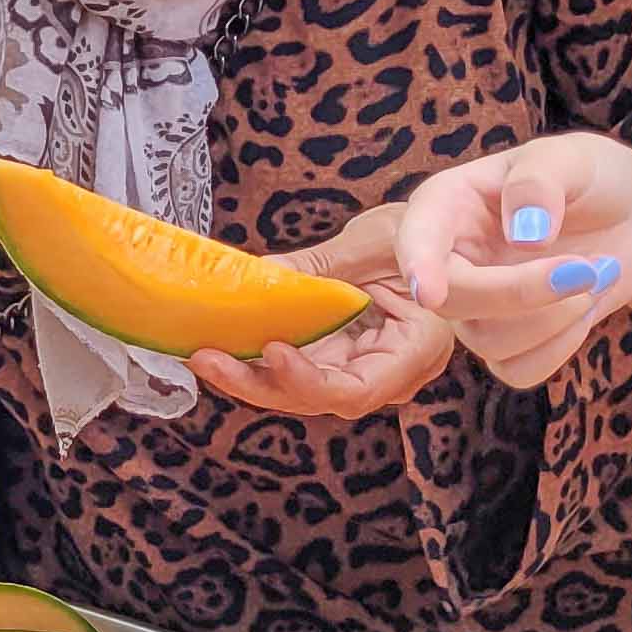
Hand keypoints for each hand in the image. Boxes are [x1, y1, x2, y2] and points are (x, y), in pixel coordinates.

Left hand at [188, 204, 453, 419]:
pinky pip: (293, 370)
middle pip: (319, 398)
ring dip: (247, 377)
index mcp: (416, 349)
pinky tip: (216, 345)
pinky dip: (255, 361)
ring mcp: (359, 368)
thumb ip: (321, 266)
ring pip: (299, 391)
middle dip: (259, 383)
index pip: (357, 388)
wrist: (431, 237)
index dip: (310, 381)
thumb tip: (260, 276)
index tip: (272, 351)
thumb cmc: (418, 234)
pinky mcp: (336, 358)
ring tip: (200, 354)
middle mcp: (388, 372)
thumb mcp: (372, 241)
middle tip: (207, 358)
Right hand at [394, 133, 631, 386]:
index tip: (430, 292)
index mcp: (448, 204)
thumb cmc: (592, 179)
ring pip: (489, 341)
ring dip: (557, 316)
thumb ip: (538, 182)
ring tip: (598, 271)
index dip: (418, 265)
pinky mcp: (507, 342)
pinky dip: (563, 345)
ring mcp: (474, 306)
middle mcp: (449, 258)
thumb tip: (524, 235)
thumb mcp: (572, 158)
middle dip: (520, 293)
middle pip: (452, 300)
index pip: (417, 237)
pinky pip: (519, 369)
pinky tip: (587, 304)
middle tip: (586, 269)